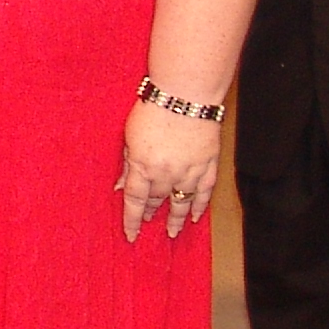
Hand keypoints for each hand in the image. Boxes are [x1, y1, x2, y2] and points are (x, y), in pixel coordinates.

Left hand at [117, 99, 220, 241]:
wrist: (185, 93)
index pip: (135, 201)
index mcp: (143, 167)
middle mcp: (166, 174)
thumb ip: (128, 163)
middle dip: (151, 213)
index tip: (131, 235)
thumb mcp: (129, 136)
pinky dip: (200, 206)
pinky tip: (196, 216)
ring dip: (176, 218)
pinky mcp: (208, 164)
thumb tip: (120, 186)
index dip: (132, 220)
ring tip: (172, 232)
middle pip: (157, 200)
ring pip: (182, 202)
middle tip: (149, 222)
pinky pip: (205, 192)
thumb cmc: (153, 109)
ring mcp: (190, 171)